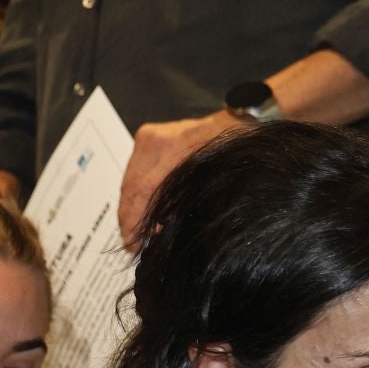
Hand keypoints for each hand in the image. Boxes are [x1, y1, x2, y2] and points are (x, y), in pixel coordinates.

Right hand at [119, 111, 246, 247]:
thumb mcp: (216, 185)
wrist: (239, 123)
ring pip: (130, 179)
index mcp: (167, 150)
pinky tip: (146, 210)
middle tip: (132, 243)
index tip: (132, 244)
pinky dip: (139, 192)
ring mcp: (149, 137)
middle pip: (130, 187)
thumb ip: (185, 207)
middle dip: (129, 218)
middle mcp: (152, 141)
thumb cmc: (233, 152)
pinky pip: (137, 170)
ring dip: (133, 206)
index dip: (133, 221)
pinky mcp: (150, 137)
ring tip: (137, 232)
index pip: (139, 192)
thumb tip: (163, 232)